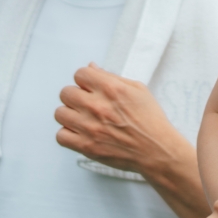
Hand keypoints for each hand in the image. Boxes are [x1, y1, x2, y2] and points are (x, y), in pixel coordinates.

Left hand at [55, 65, 188, 176]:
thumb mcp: (138, 90)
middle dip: (75, 96)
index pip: (80, 74)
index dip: (85, 81)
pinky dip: (68, 135)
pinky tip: (80, 133)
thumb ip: (112, 77)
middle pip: (66, 93)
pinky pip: (60, 136)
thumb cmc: (150, 120)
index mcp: (111, 88)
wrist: (157, 150)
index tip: (90, 88)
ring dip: (70, 115)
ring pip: (60, 113)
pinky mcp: (86, 146)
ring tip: (82, 119)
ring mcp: (89, 127)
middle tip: (86, 105)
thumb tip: (91, 67)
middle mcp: (97, 106)